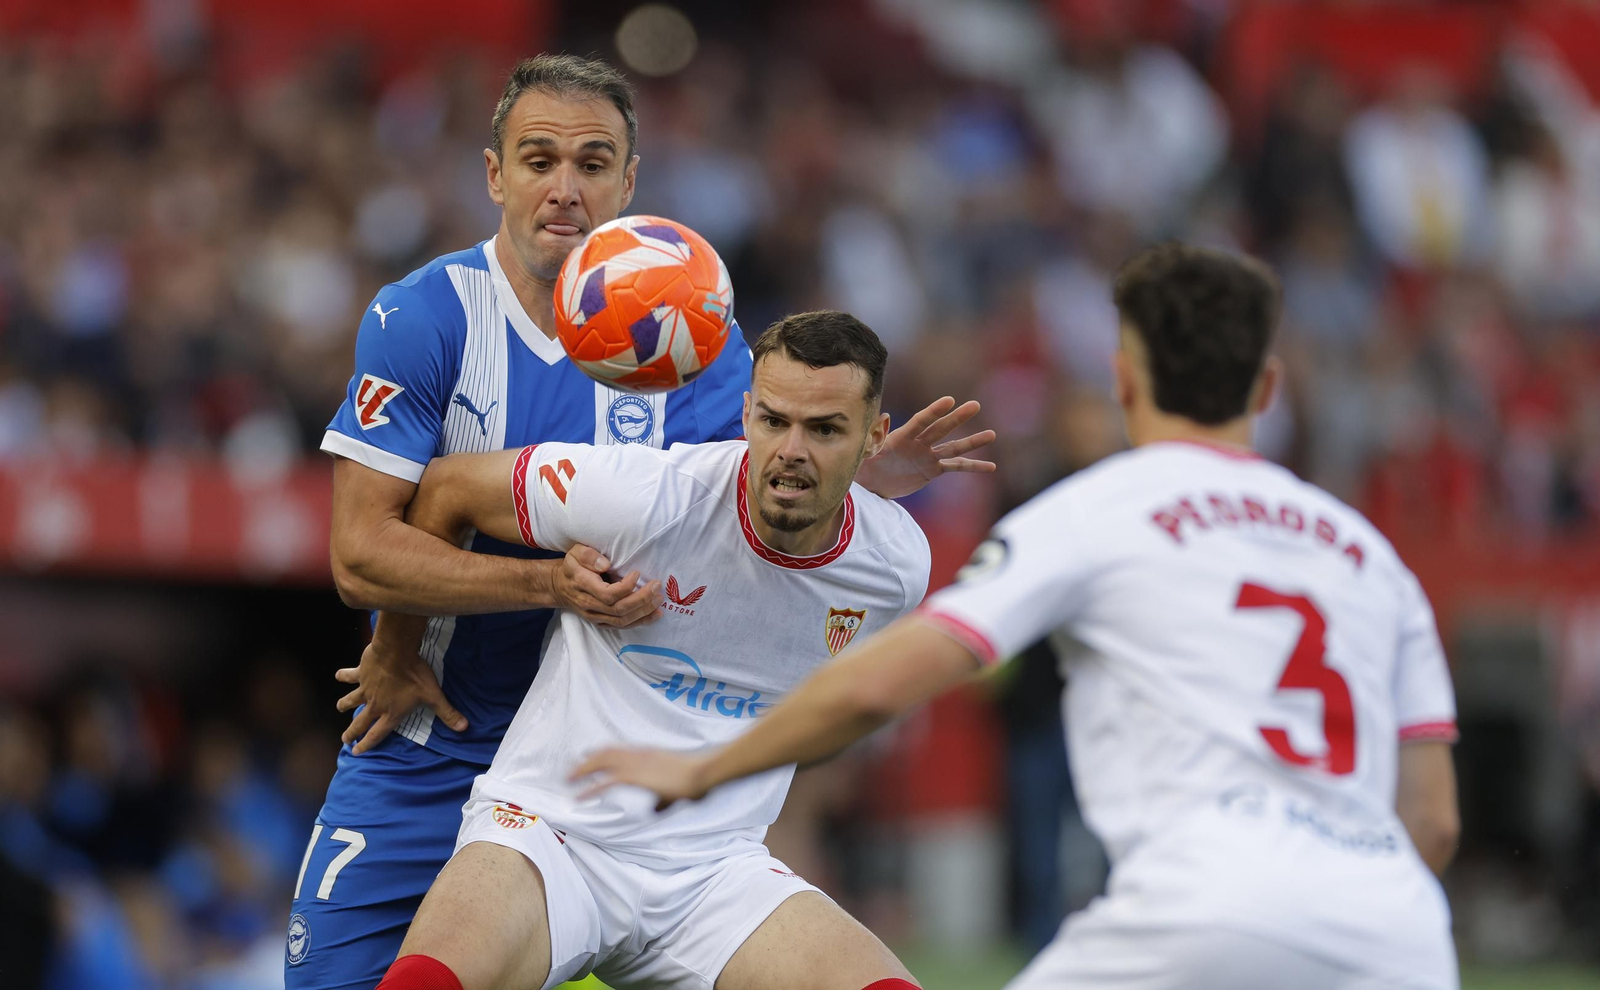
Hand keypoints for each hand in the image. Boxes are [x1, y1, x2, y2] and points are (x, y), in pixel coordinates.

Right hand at [335, 635, 466, 754]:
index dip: (367, 744)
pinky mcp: (360, 673)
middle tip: (344, 740)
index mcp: (391, 713)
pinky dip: (343, 675)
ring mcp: (365, 689)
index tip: (356, 751)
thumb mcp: (434, 695)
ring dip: (345, 704)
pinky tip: (339, 675)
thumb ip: (447, 713)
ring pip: (351, 700)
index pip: (377, 734)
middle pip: (360, 722)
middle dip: (352, 733)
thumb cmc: (415, 675)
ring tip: (340, 707)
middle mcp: (375, 704)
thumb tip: (464, 728)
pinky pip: (349, 675)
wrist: (397, 652)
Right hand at [552, 544, 662, 626]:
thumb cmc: (572, 567)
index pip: (607, 593)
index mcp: (583, 585)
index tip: (637, 573)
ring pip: (622, 620)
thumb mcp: (575, 553)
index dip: (626, 587)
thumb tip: (606, 565)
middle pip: (618, 609)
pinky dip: (640, 621)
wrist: (559, 587)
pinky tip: (654, 615)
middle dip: (641, 600)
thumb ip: (589, 556)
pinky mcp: (600, 622)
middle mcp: (588, 604)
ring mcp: (594, 616)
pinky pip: (621, 626)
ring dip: (644, 612)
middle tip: (656, 587)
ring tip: (659, 600)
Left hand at [570, 747, 712, 810]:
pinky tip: (579, 796)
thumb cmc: (695, 779)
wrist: (703, 772)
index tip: (588, 755)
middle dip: (587, 762)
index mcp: (647, 753)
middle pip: (604, 753)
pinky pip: (604, 782)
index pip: (617, 749)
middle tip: (573, 771)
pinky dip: (589, 789)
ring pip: (600, 763)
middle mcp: (637, 755)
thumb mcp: (675, 792)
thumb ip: (661, 801)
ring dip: (583, 771)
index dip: (601, 752)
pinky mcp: (634, 777)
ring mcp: (634, 764)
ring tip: (569, 780)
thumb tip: (653, 810)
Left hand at [856, 396, 996, 499]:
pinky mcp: (933, 469)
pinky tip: (990, 467)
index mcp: (901, 437)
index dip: (934, 411)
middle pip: (941, 429)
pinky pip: (955, 467)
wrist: (871, 484)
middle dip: (957, 418)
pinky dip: (972, 466)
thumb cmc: (864, 466)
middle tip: (975, 405)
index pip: (921, 421)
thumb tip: (885, 416)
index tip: (949, 401)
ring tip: (991, 435)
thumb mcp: (865, 453)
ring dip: (972, 441)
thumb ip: (876, 438)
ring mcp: (928, 455)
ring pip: (953, 447)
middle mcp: (918, 443)